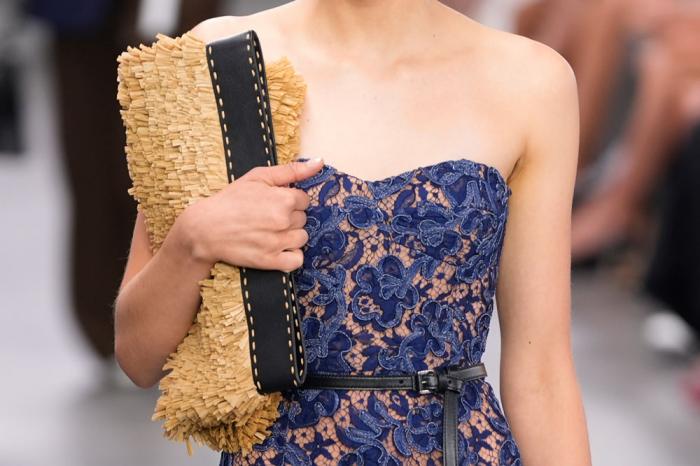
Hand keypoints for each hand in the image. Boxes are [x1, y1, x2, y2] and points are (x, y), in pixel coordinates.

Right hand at [177, 157, 323, 271]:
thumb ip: (292, 170)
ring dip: (291, 235)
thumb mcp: (258, 177)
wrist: (204, 228)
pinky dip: (291, 255)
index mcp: (284, 199)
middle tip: (268, 216)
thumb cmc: (230, 200)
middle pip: (304, 219)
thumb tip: (320, 162)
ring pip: (302, 238)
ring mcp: (278, 242)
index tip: (274, 202)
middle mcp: (284, 221)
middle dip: (290, 217)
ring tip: (271, 231)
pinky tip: (278, 247)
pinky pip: (297, 260)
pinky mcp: (271, 261)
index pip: (304, 200)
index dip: (290, 200)